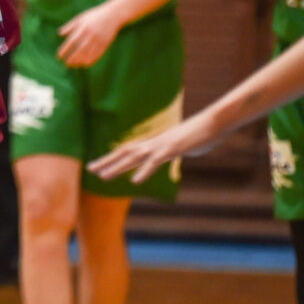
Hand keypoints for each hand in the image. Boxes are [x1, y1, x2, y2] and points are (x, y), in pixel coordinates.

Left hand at [56, 4, 121, 66]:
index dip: (65, 50)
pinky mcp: (105, 44)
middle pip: (80, 50)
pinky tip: (84, 64)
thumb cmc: (94, 16)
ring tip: (73, 65)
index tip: (59, 56)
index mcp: (83, 28)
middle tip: (66, 63)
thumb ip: (70, 26)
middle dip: (72, 58)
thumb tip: (59, 33)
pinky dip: (90, 61)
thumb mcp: (81, 18)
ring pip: (88, 54)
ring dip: (80, 61)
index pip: (72, 41)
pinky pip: (97, 55)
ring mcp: (99, 41)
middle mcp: (91, 35)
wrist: (113, 15)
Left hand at [88, 111, 225, 183]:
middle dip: (106, 161)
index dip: (111, 157)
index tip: (96, 165)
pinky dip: (144, 171)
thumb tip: (165, 155)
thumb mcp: (181, 145)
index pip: (128, 150)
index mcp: (154, 143)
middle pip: (125, 152)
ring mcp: (162, 145)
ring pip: (134, 157)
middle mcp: (154, 142)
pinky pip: (156, 161)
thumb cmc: (199, 134)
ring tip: (102, 177)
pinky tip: (134, 181)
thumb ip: (170, 151)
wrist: (214, 122)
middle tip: (89, 169)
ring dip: (117, 167)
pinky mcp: (173, 149)